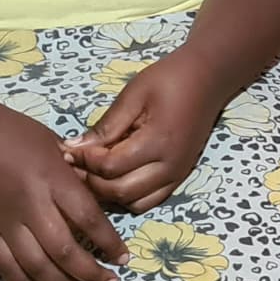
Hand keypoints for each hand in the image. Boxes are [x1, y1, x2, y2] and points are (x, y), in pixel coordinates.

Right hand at [0, 95, 128, 280]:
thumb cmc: (9, 129)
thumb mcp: (51, 143)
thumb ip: (73, 174)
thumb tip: (96, 200)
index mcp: (52, 178)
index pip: (89, 219)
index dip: (110, 243)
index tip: (123, 257)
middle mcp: (30, 205)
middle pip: (65, 252)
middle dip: (91, 274)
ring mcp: (4, 222)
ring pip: (37, 268)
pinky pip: (7, 268)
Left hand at [63, 49, 225, 215]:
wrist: (209, 77)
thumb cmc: (170, 78)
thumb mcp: (133, 94)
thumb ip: (106, 125)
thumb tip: (74, 148)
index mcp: (157, 141)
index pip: (109, 167)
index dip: (84, 161)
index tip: (70, 148)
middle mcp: (169, 166)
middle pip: (119, 191)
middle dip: (92, 181)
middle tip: (78, 163)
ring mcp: (177, 175)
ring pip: (134, 203)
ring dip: (110, 193)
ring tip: (97, 171)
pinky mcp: (180, 176)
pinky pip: (150, 201)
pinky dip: (129, 196)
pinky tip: (118, 176)